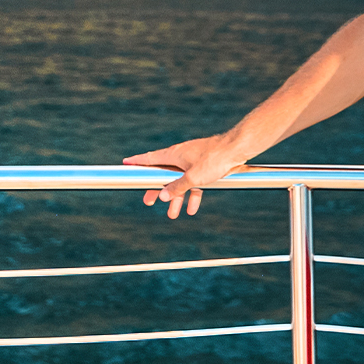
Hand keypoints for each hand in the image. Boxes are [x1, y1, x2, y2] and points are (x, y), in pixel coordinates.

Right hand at [123, 135, 252, 219]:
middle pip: (164, 174)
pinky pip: (195, 182)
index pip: (150, 158)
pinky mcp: (205, 166)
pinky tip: (192, 208)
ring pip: (181, 181)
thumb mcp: (193, 177)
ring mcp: (194, 161)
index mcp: (174, 154)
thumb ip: (177, 187)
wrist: (237, 149)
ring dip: (177, 198)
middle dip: (157, 190)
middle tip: (148, 201)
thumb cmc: (214, 158)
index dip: (137, 162)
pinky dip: (192, 194)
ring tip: (173, 214)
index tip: (126, 163)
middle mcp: (182, 156)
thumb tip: (163, 195)